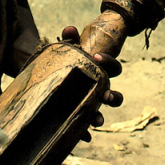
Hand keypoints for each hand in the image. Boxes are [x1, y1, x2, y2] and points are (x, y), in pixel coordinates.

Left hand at [60, 25, 123, 140]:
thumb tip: (70, 29)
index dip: (108, 62)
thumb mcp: (67, 50)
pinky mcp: (77, 117)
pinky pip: (83, 129)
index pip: (113, 68)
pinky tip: (82, 136)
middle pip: (114, 97)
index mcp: (100, 73)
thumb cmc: (65, 61)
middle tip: (104, 95)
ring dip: (101, 117)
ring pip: (101, 115)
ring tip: (96, 120)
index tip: (96, 57)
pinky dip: (84, 133)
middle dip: (112, 97)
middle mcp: (98, 91)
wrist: (49, 76)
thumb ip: (70, 39)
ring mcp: (89, 105)